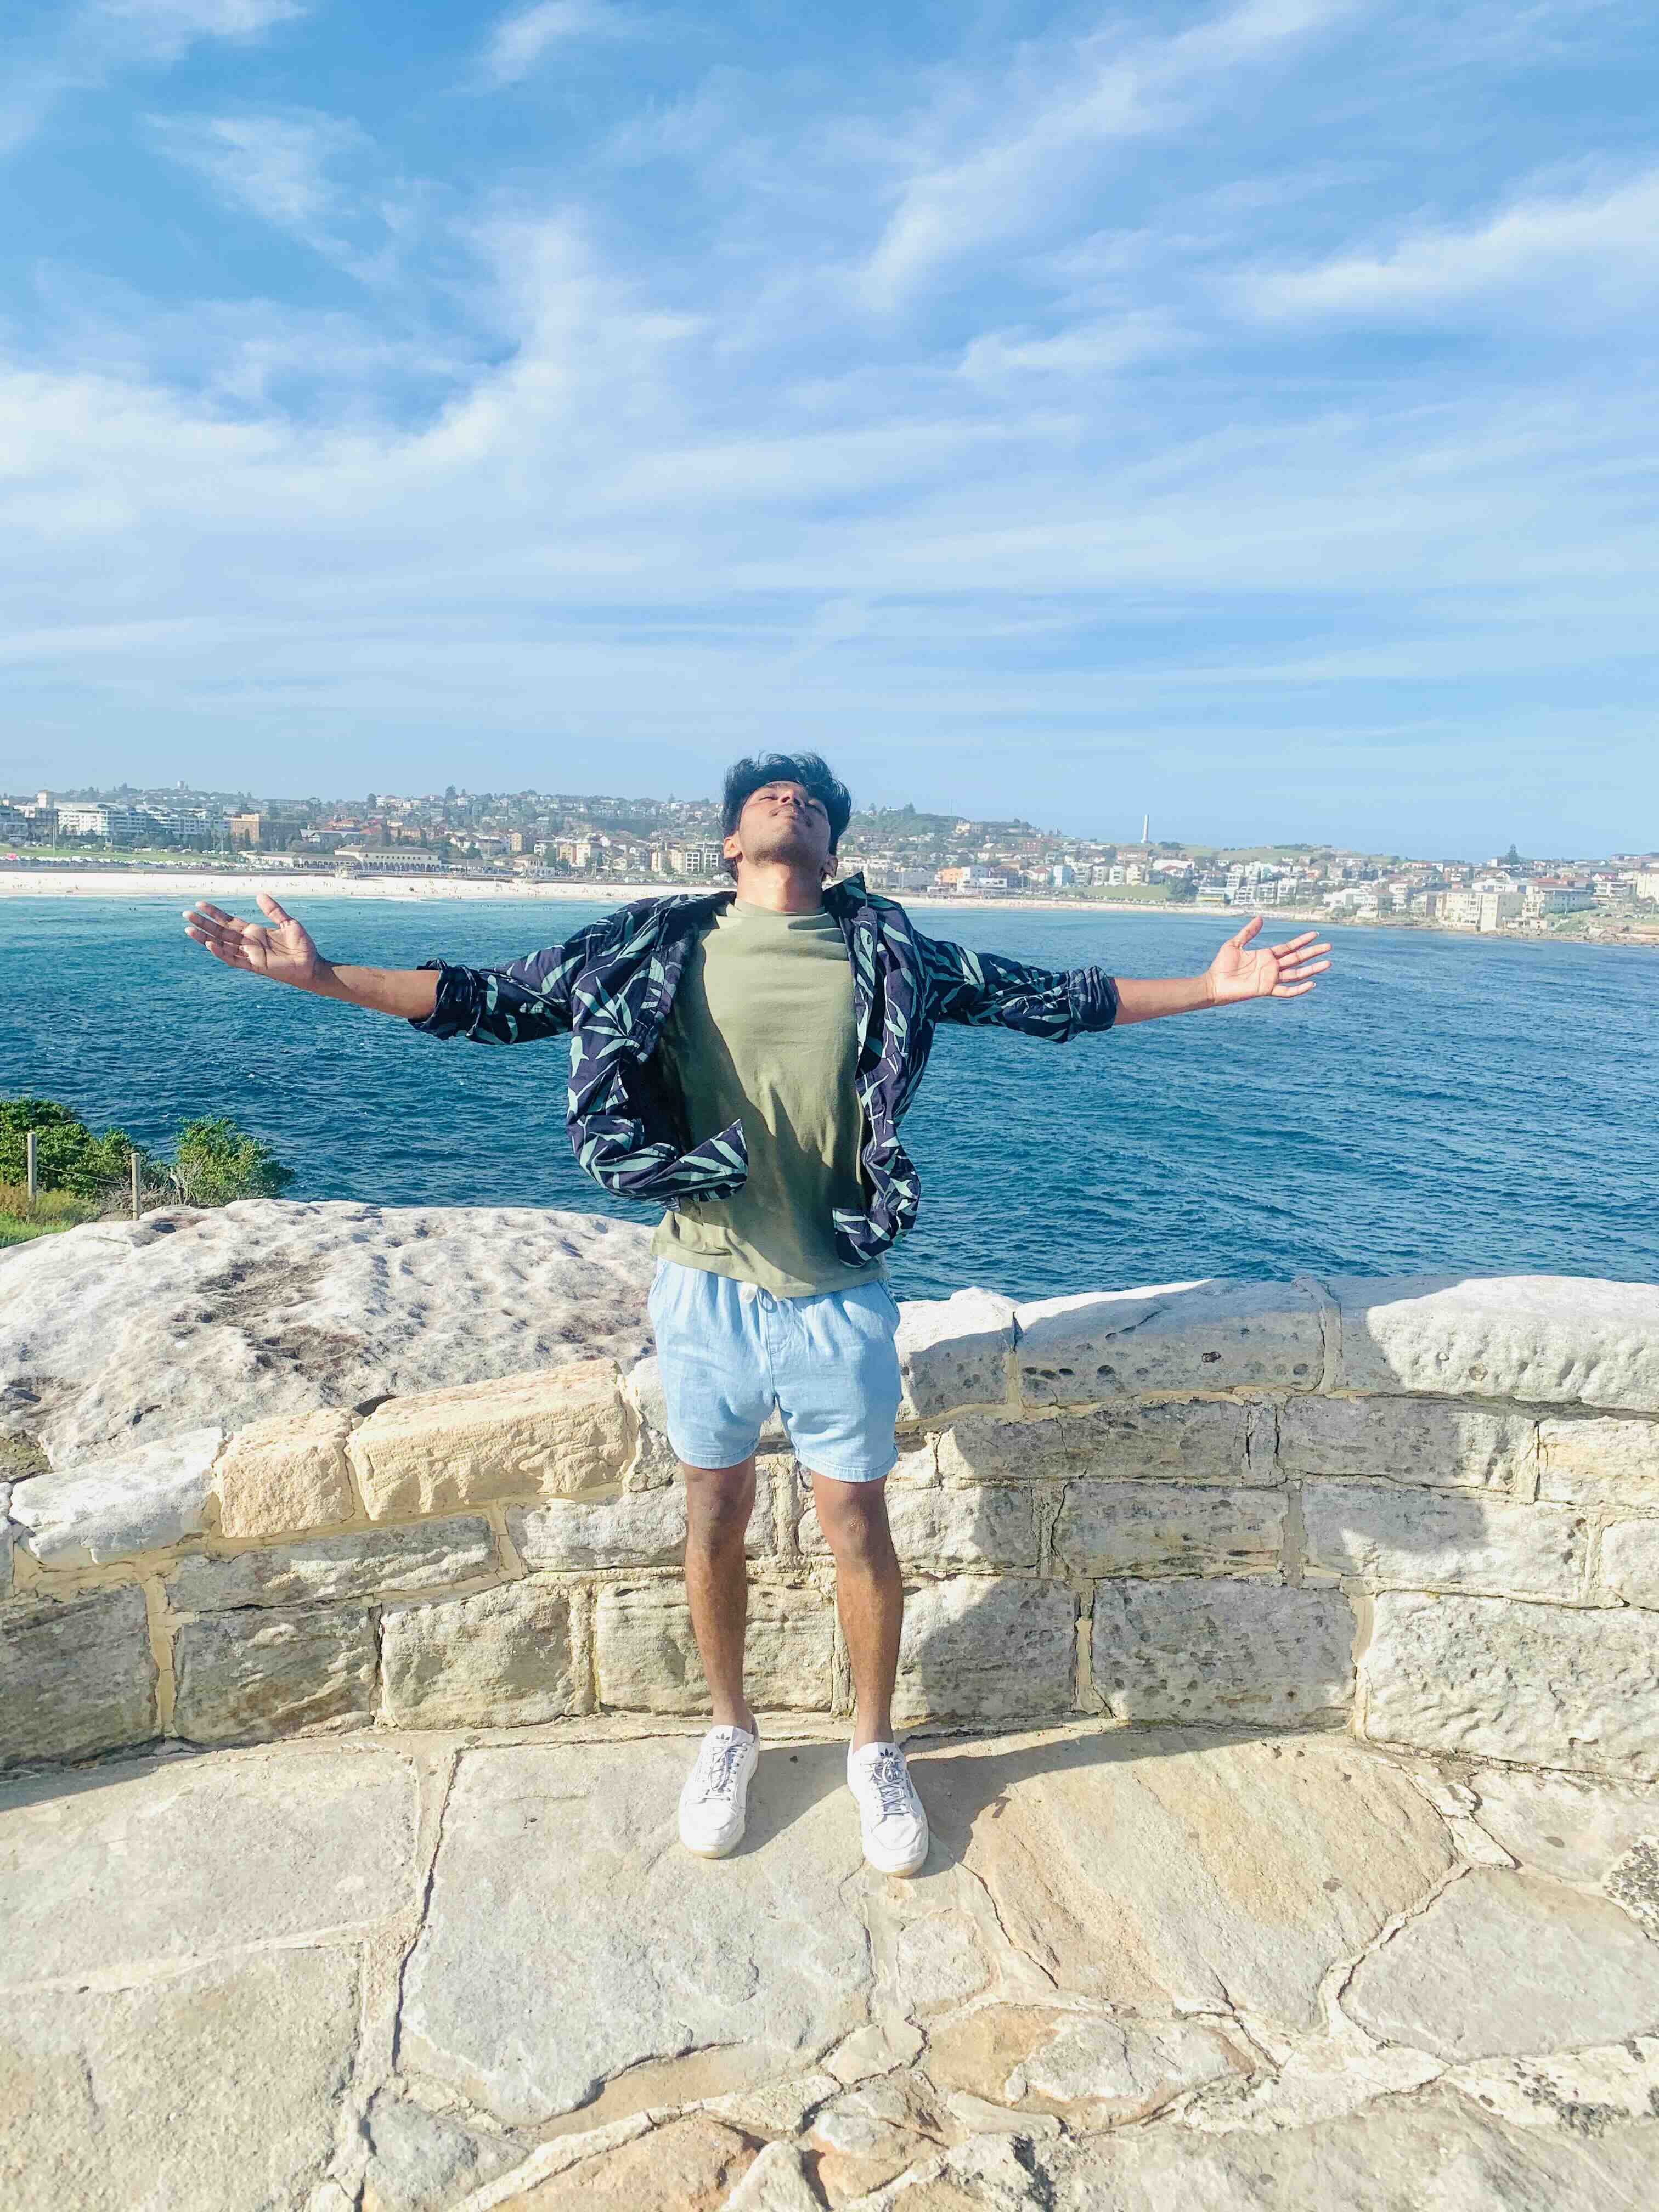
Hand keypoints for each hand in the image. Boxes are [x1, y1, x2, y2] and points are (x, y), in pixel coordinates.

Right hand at [182, 894, 322, 987]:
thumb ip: (273, 910)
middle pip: (220, 932)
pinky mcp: (253, 965)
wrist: (311, 965)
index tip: (200, 904)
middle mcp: (248, 943)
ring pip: (221, 945)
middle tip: (186, 914)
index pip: (229, 921)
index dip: (215, 913)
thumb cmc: (301, 946)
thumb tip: (259, 895)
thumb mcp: (288, 923)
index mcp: (254, 932)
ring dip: (205, 938)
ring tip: (189, 929)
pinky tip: (210, 944)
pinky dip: (221, 953)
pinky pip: (233, 959)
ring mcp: (249, 954)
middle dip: (203, 923)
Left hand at [1205, 916, 1331, 1005]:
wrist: (1213, 983)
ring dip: (1312, 969)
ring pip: (1297, 974)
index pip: (1289, 947)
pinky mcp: (1266, 989)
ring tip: (1327, 963)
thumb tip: (1260, 918)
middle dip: (1313, 953)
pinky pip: (1286, 991)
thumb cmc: (1221, 965)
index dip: (1302, 941)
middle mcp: (1271, 967)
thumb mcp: (1235, 943)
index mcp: (1266, 956)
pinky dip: (1299, 989)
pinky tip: (1311, 983)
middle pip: (1297, 959)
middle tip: (1329, 946)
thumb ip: (1248, 932)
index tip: (1315, 934)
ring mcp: (1270, 979)